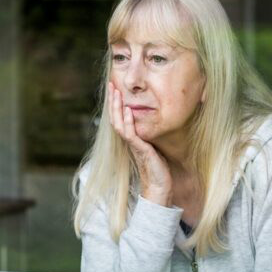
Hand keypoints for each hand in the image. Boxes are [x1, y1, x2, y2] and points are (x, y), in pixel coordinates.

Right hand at [107, 82, 172, 205]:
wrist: (159, 186)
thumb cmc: (158, 167)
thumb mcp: (153, 145)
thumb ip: (149, 135)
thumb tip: (152, 123)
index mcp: (131, 138)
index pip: (119, 118)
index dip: (116, 104)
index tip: (115, 89)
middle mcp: (129, 141)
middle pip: (115, 118)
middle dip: (113, 101)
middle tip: (111, 85)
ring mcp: (132, 145)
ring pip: (119, 123)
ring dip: (117, 108)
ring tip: (116, 93)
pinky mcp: (139, 150)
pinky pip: (129, 134)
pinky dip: (128, 121)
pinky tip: (128, 110)